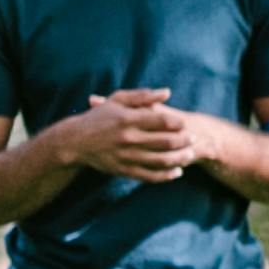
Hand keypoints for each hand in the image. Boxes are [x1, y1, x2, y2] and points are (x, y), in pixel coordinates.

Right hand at [77, 88, 201, 181]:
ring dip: (179, 159)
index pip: (161, 120)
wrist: (75, 142)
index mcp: (128, 119)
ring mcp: (126, 156)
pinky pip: (149, 176)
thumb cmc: (99, 117)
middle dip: (183, 141)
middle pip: (165, 141)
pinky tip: (176, 172)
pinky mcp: (123, 171)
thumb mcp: (117, 100)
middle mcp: (128, 138)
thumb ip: (143, 96)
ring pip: (160, 161)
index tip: (184, 123)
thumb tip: (167, 92)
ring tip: (189, 155)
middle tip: (193, 138)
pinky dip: (166, 176)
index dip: (177, 123)